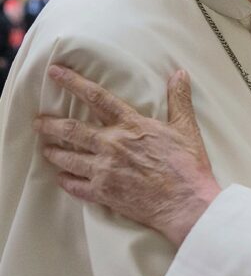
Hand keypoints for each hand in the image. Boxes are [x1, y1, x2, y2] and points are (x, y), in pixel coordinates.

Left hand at [35, 65, 220, 246]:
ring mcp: (105, 170)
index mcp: (131, 125)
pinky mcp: (103, 193)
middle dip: (50, 124)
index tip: (55, 73)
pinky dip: (66, 181)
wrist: (185, 202)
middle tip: (38, 121)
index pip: (97, 98)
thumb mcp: (186, 127)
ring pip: (68, 158)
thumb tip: (179, 73)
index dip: (74, 83)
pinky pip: (75, 186)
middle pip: (72, 129)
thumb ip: (179, 99)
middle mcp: (112, 145)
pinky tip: (62, 178)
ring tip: (46, 149)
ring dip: (54, 152)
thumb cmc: (187, 165)